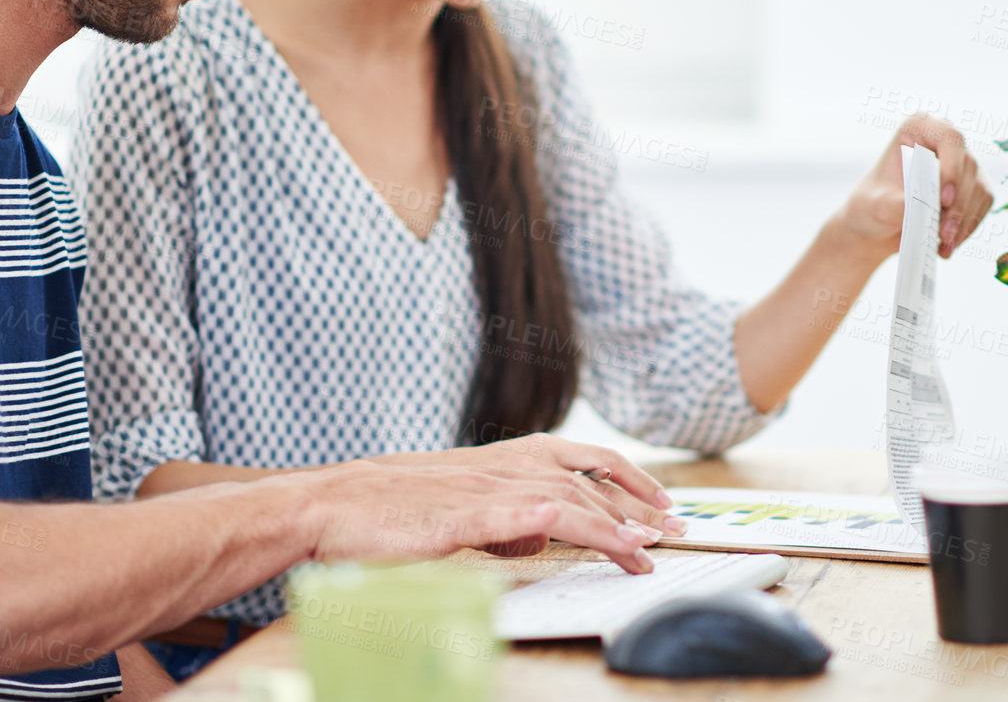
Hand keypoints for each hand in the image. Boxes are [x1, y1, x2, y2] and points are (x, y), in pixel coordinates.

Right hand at [292, 458, 669, 573]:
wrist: (329, 503)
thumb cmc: (386, 509)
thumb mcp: (458, 509)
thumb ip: (503, 517)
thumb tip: (539, 536)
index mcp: (500, 461)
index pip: (580, 461)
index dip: (627, 481)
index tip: (661, 506)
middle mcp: (500, 467)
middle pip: (586, 478)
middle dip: (637, 504)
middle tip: (677, 530)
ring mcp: (483, 490)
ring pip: (567, 496)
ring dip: (614, 522)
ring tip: (649, 547)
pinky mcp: (462, 516)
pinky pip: (526, 515)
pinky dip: (568, 523)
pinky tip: (598, 535)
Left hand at [836, 114, 992, 259]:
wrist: (878, 225)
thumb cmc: (872, 205)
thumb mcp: (875, 205)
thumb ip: (894, 203)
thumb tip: (918, 205)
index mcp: (919, 128)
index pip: (949, 137)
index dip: (952, 167)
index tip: (943, 199)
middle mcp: (945, 141)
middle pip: (968, 166)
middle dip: (958, 205)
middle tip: (943, 234)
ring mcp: (962, 163)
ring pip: (979, 188)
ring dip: (964, 220)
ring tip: (944, 244)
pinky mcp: (972, 186)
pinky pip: (982, 205)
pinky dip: (969, 226)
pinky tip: (950, 243)